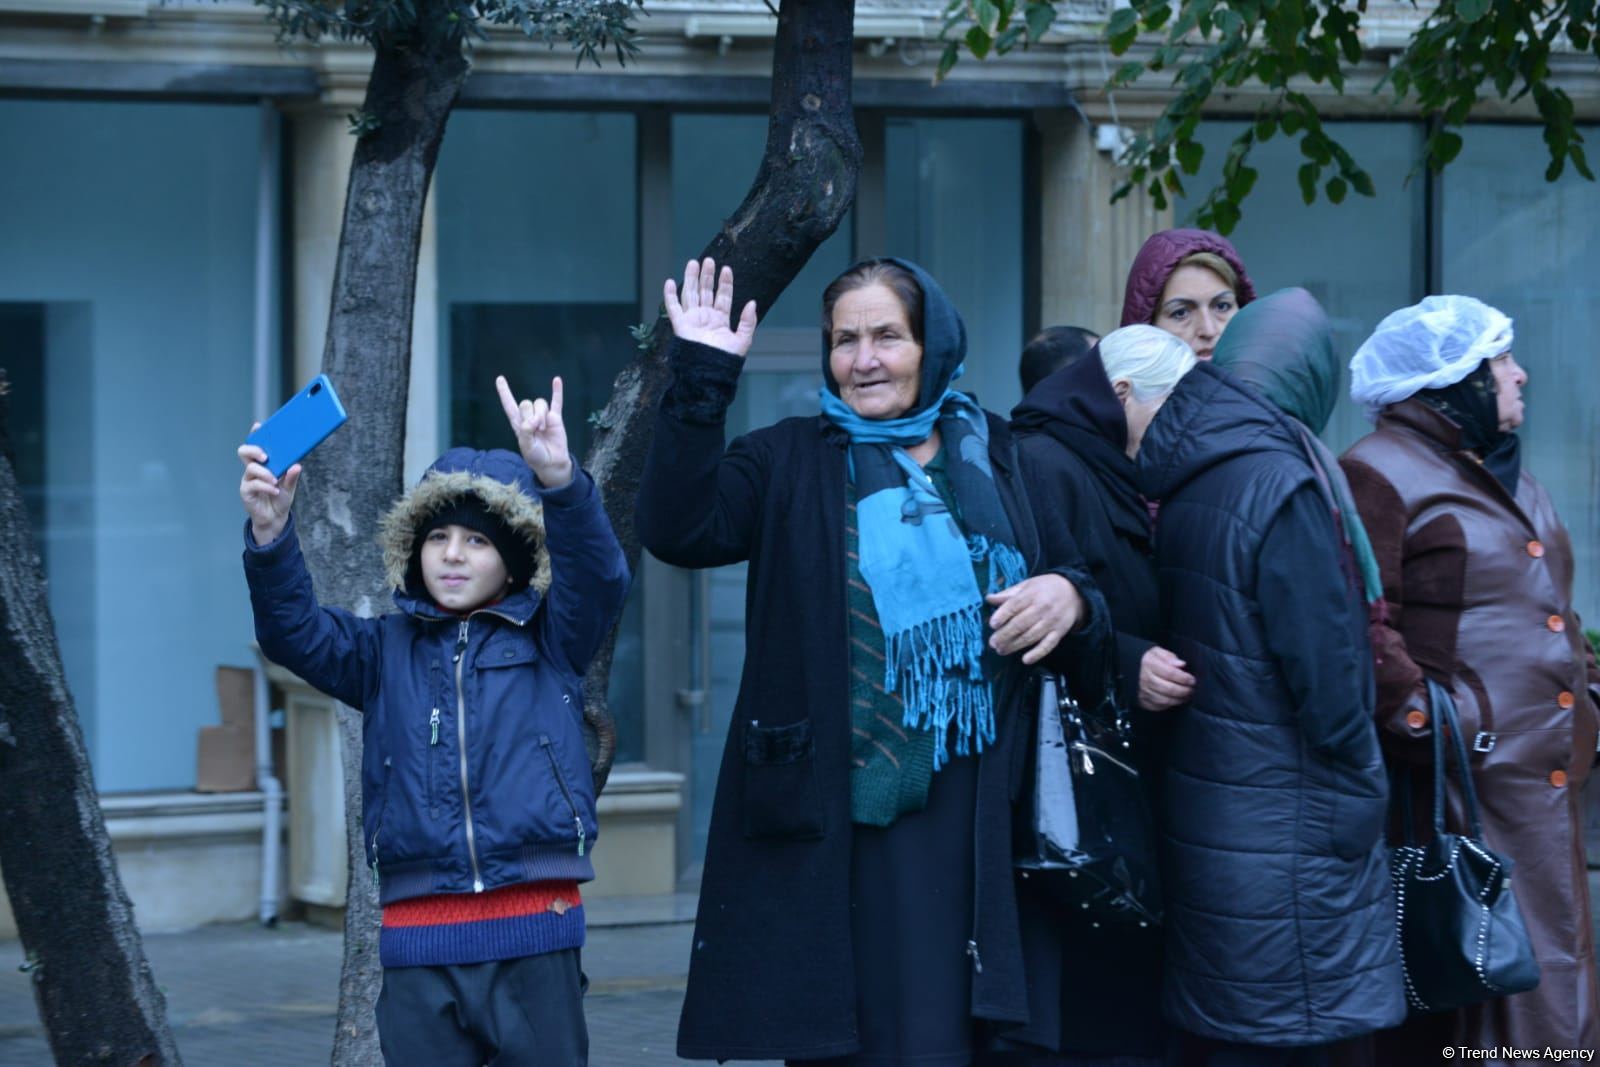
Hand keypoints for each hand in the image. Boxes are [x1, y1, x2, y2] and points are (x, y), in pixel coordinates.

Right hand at [238, 423, 299, 545]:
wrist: (275, 519)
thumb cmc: (281, 499)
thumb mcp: (290, 487)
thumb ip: (292, 476)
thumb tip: (297, 465)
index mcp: (263, 464)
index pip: (256, 446)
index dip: (255, 435)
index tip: (258, 426)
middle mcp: (253, 469)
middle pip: (244, 452)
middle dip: (254, 450)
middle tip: (265, 456)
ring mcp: (248, 479)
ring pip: (250, 468)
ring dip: (264, 473)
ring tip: (275, 481)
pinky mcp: (246, 491)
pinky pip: (253, 484)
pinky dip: (266, 486)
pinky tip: (275, 490)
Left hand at [497, 375, 571, 487]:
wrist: (552, 463)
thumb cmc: (536, 456)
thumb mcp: (525, 446)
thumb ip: (526, 431)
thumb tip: (534, 419)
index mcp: (518, 423)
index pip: (509, 405)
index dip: (504, 392)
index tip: (500, 379)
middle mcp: (529, 417)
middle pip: (526, 403)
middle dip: (531, 415)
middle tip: (537, 430)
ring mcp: (543, 416)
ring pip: (540, 403)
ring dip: (541, 415)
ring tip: (544, 429)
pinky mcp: (556, 418)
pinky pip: (556, 401)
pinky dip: (557, 391)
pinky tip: (557, 380)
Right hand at [664, 257, 757, 357]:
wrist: (709, 372)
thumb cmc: (725, 360)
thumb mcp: (742, 340)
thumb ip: (748, 322)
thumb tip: (752, 302)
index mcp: (720, 320)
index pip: (723, 297)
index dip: (725, 283)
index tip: (726, 269)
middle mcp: (706, 317)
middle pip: (706, 291)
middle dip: (707, 276)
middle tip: (708, 260)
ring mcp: (692, 320)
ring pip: (691, 294)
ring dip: (691, 279)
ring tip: (693, 263)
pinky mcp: (680, 325)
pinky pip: (673, 308)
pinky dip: (670, 296)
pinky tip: (670, 282)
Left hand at [986, 574, 1084, 665]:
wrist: (1075, 592)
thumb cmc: (1045, 588)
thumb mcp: (1027, 585)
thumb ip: (1008, 594)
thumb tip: (989, 598)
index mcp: (1032, 594)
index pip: (1015, 605)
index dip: (1003, 615)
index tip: (992, 624)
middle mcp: (1042, 608)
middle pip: (1021, 623)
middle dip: (1005, 634)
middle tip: (993, 643)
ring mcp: (1052, 622)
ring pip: (1031, 636)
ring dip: (1015, 645)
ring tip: (1001, 650)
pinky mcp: (1059, 632)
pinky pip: (1048, 645)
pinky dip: (1037, 653)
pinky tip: (1026, 660)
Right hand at [1139, 646, 1194, 709]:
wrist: (1135, 670)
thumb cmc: (1152, 661)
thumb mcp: (1159, 652)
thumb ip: (1170, 657)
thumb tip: (1181, 664)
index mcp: (1149, 663)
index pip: (1170, 673)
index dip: (1184, 678)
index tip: (1192, 679)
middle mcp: (1145, 678)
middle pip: (1169, 689)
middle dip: (1184, 690)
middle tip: (1192, 688)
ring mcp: (1143, 691)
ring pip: (1166, 700)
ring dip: (1180, 699)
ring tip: (1187, 694)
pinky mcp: (1144, 701)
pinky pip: (1160, 706)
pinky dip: (1172, 704)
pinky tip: (1178, 699)